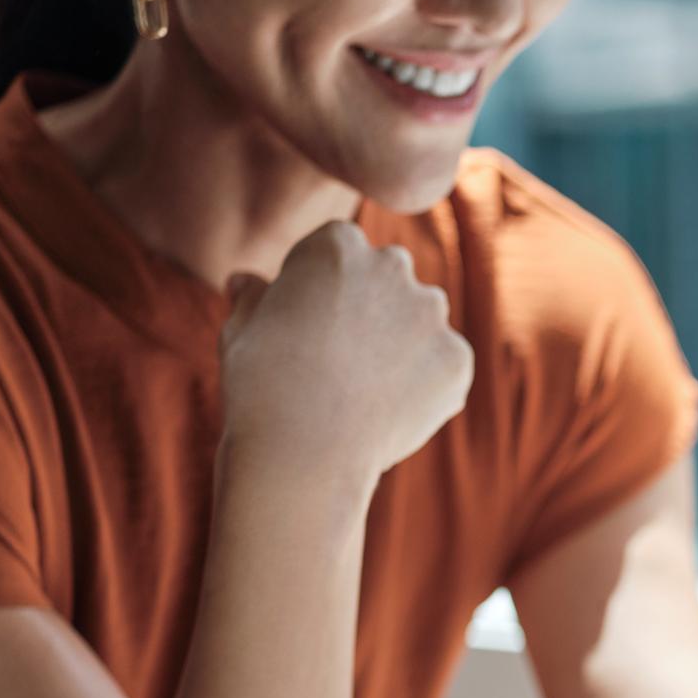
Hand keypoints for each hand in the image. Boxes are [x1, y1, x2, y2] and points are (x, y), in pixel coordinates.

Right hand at [216, 220, 473, 483]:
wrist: (303, 452)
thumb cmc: (261, 387)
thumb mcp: (241, 331)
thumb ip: (253, 298)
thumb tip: (244, 282)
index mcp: (338, 244)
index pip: (338, 254)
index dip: (319, 291)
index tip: (305, 327)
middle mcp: (393, 265)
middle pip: (386, 279)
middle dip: (370, 308)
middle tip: (340, 360)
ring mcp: (431, 313)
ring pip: (420, 322)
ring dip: (402, 343)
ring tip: (364, 392)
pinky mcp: (457, 359)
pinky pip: (442, 367)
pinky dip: (425, 386)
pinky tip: (389, 413)